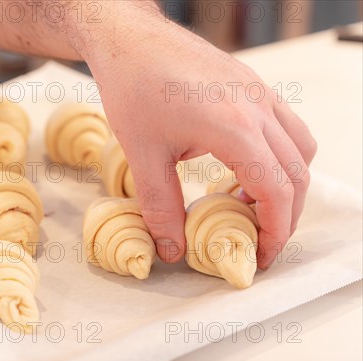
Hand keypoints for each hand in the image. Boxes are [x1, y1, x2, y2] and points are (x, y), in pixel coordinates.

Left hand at [79, 4, 316, 267]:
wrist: (128, 37)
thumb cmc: (133, 87)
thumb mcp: (142, 155)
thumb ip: (160, 206)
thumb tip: (173, 249)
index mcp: (236, 128)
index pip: (277, 191)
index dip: (274, 232)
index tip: (259, 256)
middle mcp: (258, 108)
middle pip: (298, 174)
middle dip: (285, 215)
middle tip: (259, 240)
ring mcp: (259, 93)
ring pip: (299, 148)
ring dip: (285, 183)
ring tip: (247, 205)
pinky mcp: (251, 85)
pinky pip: (283, 126)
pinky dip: (276, 156)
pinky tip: (240, 168)